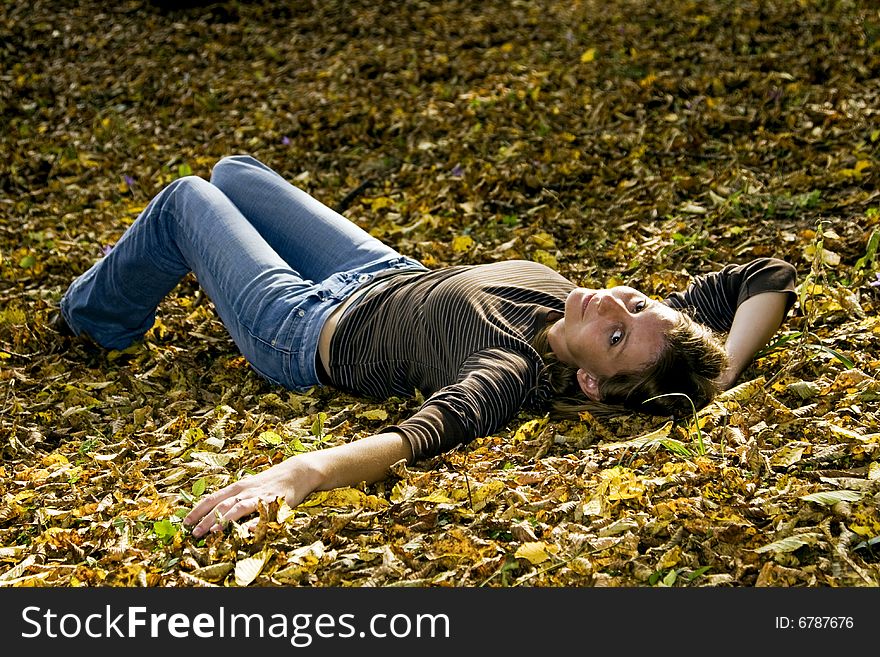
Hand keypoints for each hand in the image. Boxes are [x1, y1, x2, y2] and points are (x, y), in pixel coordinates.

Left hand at [184, 456, 320, 537]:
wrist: (296, 472)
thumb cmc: (270, 481)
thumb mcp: (249, 486)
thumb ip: (234, 497)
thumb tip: (214, 511)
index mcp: (237, 487)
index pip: (213, 498)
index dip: (198, 510)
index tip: (185, 522)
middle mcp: (245, 491)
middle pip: (222, 505)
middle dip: (206, 519)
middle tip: (193, 533)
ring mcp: (259, 497)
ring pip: (238, 508)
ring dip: (224, 520)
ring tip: (213, 532)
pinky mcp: (274, 503)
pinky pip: (262, 514)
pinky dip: (253, 523)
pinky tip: (245, 531)